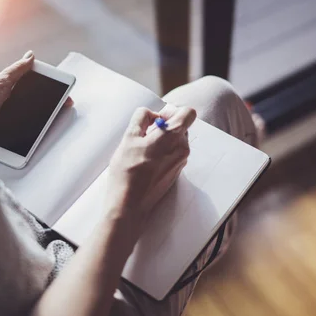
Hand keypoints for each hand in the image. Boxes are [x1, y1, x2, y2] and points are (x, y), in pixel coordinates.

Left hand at [0, 51, 72, 144]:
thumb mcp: (0, 81)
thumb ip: (16, 70)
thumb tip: (30, 55)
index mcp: (8, 89)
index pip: (35, 88)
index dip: (50, 92)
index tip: (64, 96)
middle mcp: (8, 104)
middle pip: (34, 106)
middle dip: (48, 109)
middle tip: (61, 111)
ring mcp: (6, 120)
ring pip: (29, 122)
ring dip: (39, 124)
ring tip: (51, 125)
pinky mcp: (2, 136)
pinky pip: (20, 136)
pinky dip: (28, 137)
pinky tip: (36, 137)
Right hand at [106, 104, 196, 226]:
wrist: (129, 204)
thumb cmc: (128, 172)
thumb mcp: (129, 137)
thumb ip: (142, 118)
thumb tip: (150, 114)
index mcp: (173, 137)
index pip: (187, 112)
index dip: (171, 111)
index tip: (157, 119)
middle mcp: (182, 149)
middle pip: (180, 126)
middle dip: (164, 126)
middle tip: (144, 135)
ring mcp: (180, 162)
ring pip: (175, 140)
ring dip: (161, 139)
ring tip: (142, 150)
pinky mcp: (176, 172)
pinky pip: (172, 154)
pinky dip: (162, 152)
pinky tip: (145, 162)